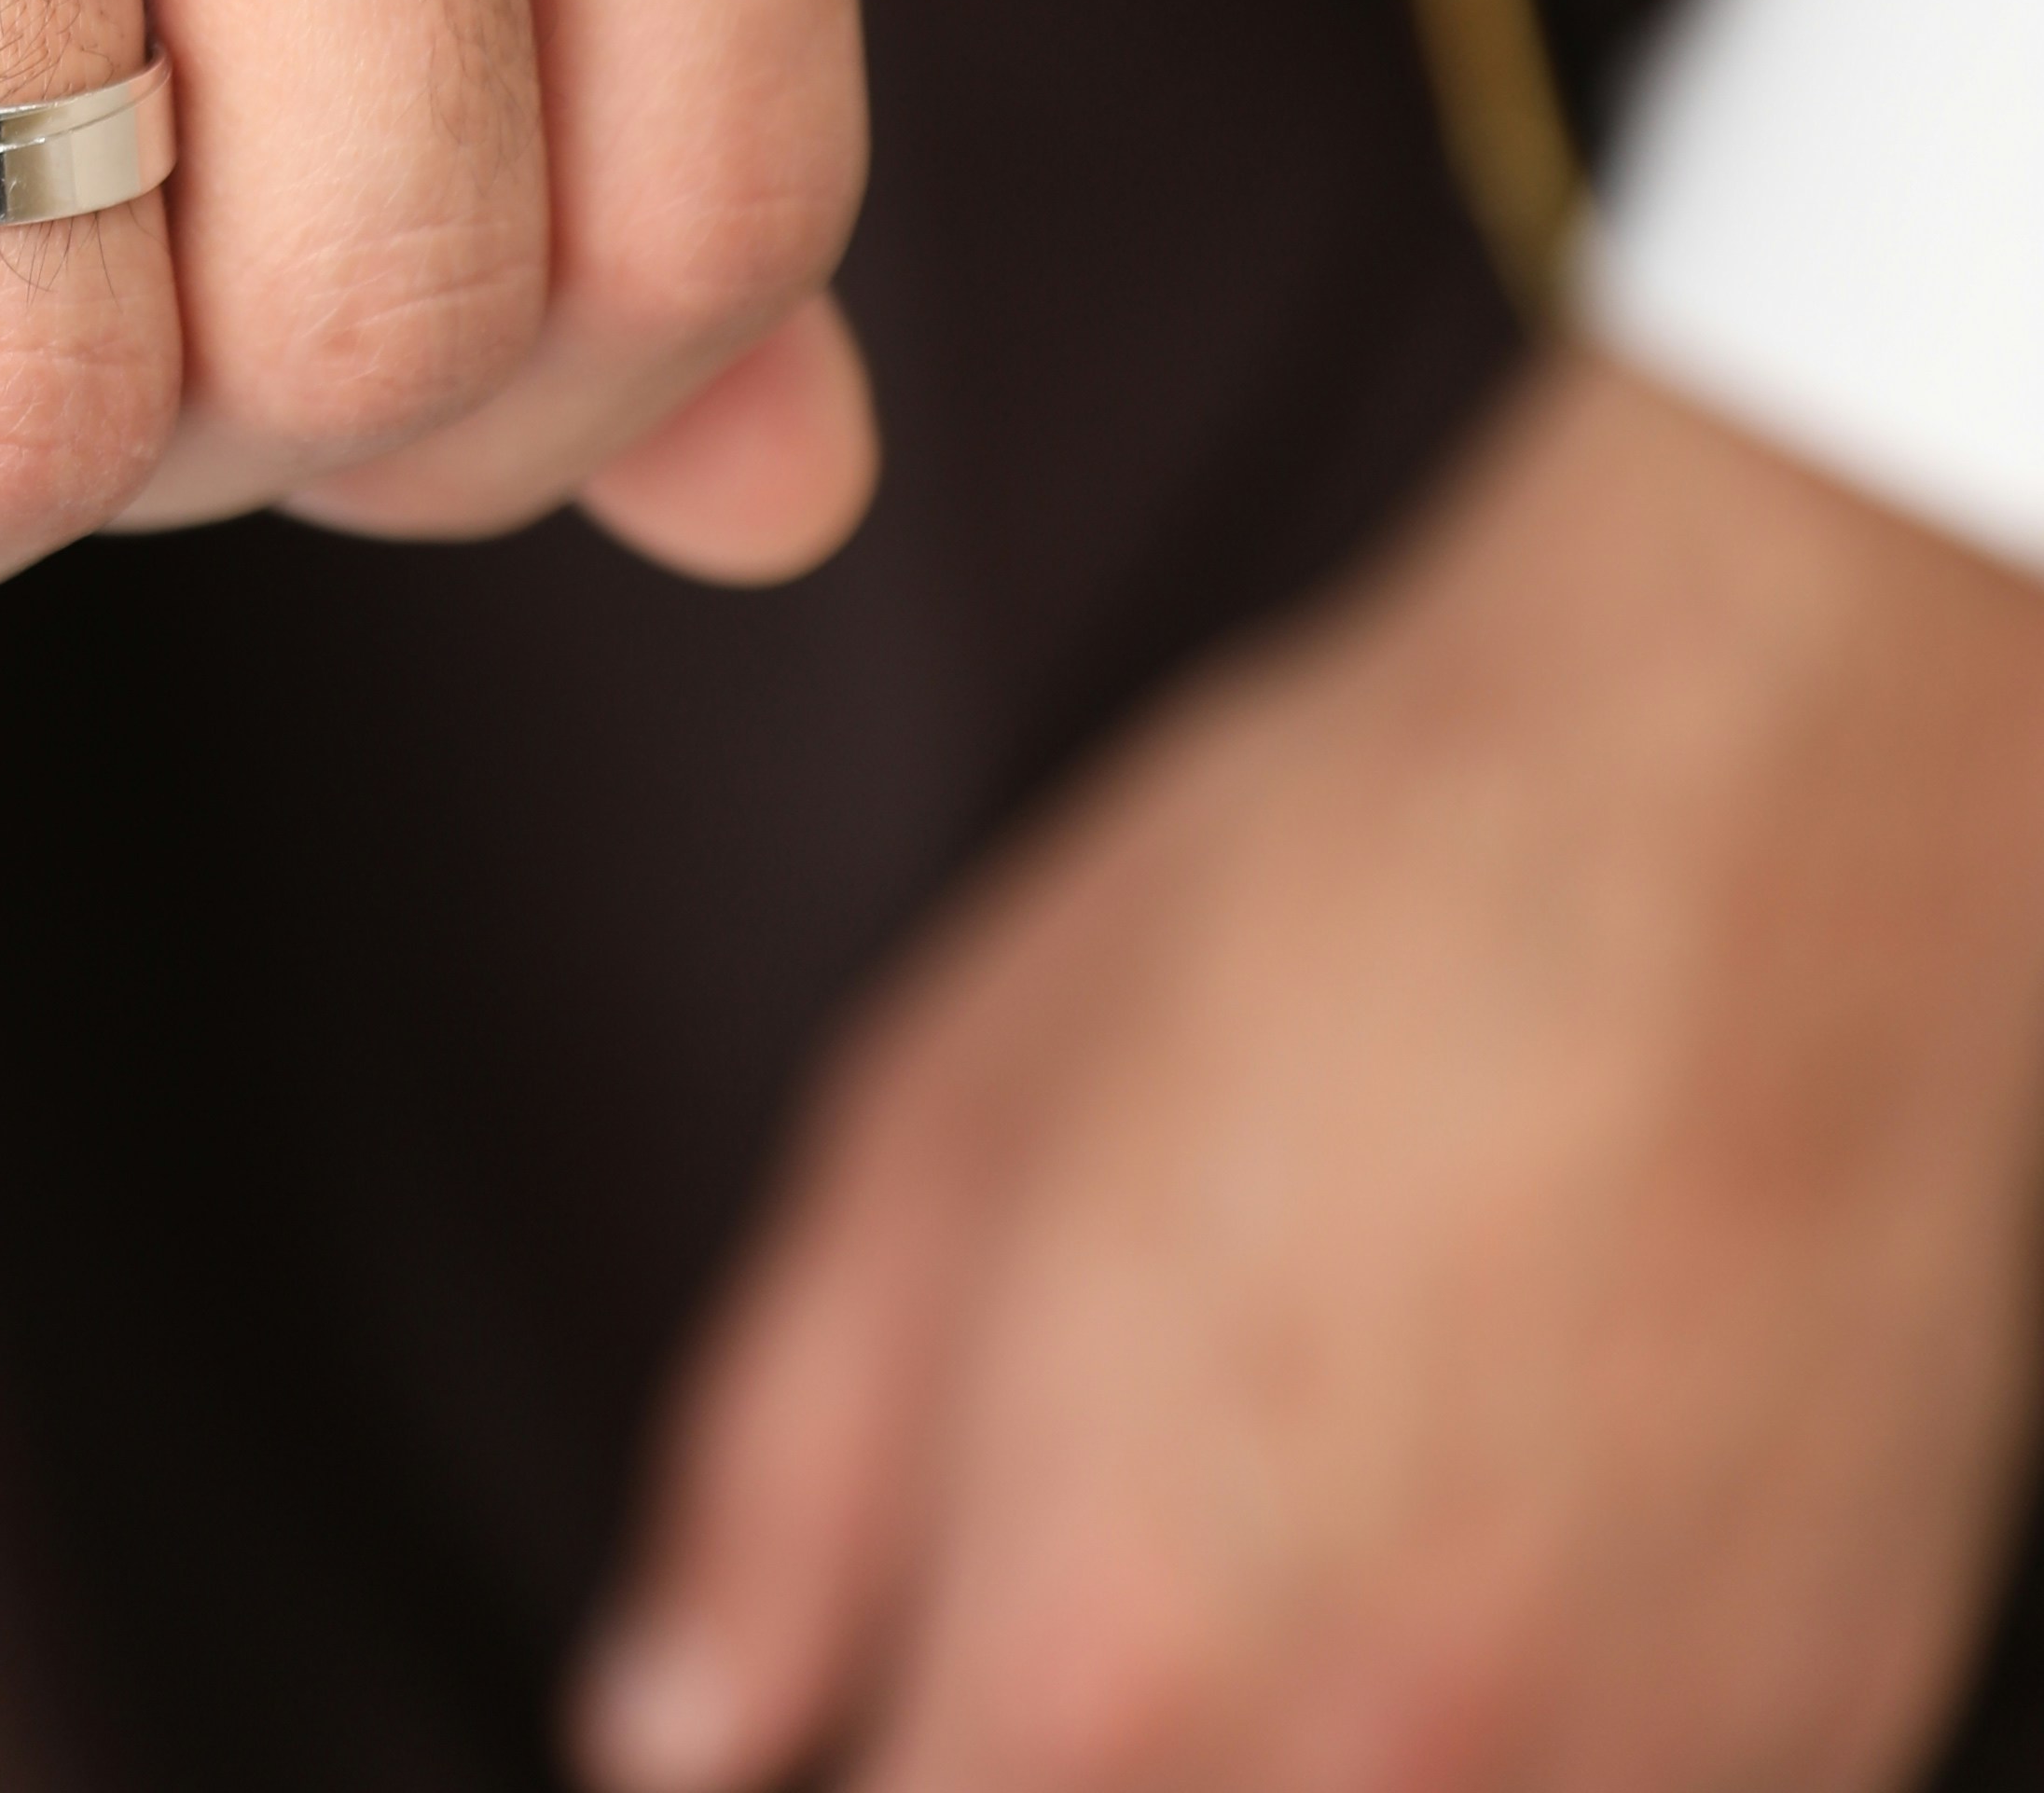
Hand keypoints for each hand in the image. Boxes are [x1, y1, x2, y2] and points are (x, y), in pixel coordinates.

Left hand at [578, 354, 2043, 1792]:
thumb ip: (772, 1480)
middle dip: (1073, 1747)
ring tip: (1321, 1523)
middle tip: (1106, 1572)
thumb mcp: (938, 1126)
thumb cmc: (1360, 899)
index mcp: (1097, 1659)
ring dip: (1297, 1754)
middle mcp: (1358, 1785)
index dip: (867, 1768)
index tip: (888, 1696)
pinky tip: (1507, 1542)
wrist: (1753, 790)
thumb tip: (670, 1715)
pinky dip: (1518, 1739)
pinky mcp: (1812, 1754)